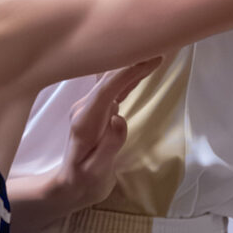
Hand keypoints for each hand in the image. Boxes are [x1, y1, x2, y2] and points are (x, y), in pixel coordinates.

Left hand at [8, 58, 158, 232]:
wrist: (72, 185)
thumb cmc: (85, 180)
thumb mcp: (95, 171)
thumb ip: (108, 146)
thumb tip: (119, 119)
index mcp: (85, 121)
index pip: (106, 90)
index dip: (126, 72)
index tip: (148, 58)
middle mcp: (85, 108)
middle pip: (110, 79)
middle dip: (132, 61)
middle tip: (159, 46)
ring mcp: (90, 107)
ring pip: (112, 80)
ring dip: (132, 65)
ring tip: (155, 50)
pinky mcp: (98, 109)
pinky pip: (115, 88)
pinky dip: (129, 76)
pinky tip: (143, 65)